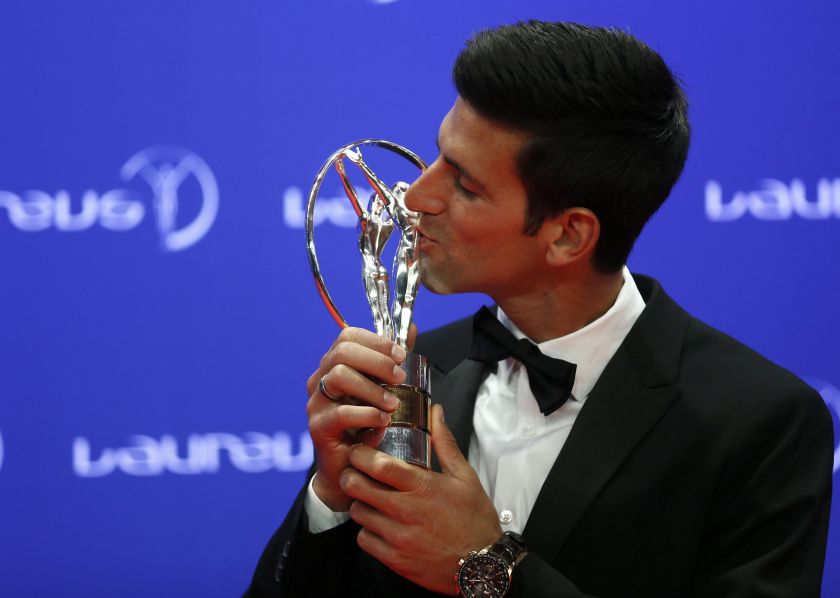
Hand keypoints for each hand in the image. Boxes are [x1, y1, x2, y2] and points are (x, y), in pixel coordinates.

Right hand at [306, 327, 407, 511]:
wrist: (351, 469)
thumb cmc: (366, 426)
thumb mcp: (382, 389)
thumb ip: (393, 359)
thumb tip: (411, 327)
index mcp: (335, 364)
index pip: (348, 336)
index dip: (376, 341)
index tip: (401, 355)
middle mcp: (320, 379)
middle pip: (343, 351)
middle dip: (377, 361)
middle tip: (400, 377)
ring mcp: (316, 402)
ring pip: (339, 376)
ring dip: (372, 388)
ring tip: (394, 403)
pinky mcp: (318, 426)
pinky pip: (340, 413)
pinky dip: (366, 414)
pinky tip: (383, 421)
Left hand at [340, 404, 501, 594]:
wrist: (482, 566)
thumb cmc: (474, 518)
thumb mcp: (465, 476)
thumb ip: (445, 443)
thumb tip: (435, 411)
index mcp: (423, 486)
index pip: (378, 464)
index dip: (360, 454)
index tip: (358, 450)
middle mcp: (406, 511)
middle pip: (357, 487)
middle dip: (351, 476)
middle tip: (355, 472)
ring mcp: (398, 537)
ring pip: (358, 512)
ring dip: (360, 503)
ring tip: (371, 499)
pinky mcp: (394, 559)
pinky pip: (363, 539)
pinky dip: (367, 530)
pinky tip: (379, 524)